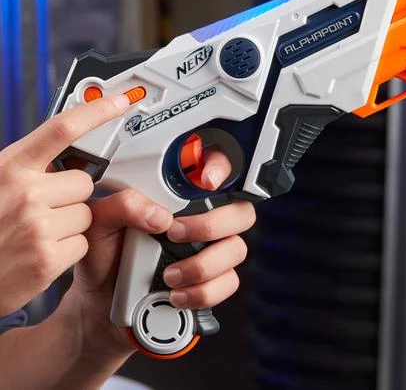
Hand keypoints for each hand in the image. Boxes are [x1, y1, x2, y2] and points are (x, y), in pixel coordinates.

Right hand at [0, 95, 129, 315]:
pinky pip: (82, 243)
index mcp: (9, 167)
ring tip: (36, 234)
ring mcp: (37, 227)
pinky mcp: (48, 259)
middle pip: (84, 182)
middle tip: (42, 209)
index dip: (96, 111)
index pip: (62, 129)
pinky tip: (40, 253)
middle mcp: (24, 193)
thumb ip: (29, 166)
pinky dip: (67, 249)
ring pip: (86, 214)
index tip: (121, 101)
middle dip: (71, 196)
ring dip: (69, 224)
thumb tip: (68, 151)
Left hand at [65, 148, 255, 355]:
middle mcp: (202, 221)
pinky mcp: (212, 283)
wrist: (99, 301)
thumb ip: (123, 205)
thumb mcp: (101, 222)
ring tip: (169, 275)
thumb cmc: (105, 255)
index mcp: (179, 199)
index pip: (216, 171)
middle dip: (211, 225)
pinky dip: (202, 292)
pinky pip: (228, 283)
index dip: (222, 167)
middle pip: (240, 212)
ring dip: (203, 265)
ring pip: (236, 249)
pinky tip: (176, 294)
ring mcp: (211, 252)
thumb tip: (159, 216)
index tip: (207, 180)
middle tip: (175, 234)